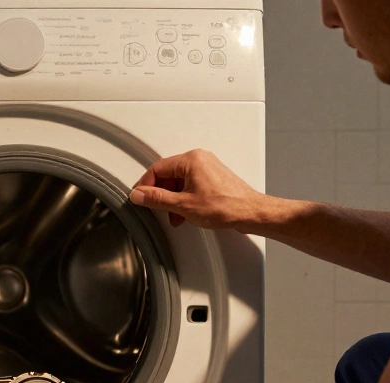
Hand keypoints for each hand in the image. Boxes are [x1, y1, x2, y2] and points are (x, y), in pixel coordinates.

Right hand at [130, 149, 269, 230]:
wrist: (250, 212)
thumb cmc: (226, 206)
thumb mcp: (183, 205)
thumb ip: (157, 199)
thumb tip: (139, 195)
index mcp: (190, 160)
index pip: (157, 169)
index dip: (145, 185)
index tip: (140, 198)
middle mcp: (199, 159)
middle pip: (168, 175)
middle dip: (161, 194)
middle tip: (156, 208)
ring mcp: (207, 167)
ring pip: (179, 181)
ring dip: (173, 199)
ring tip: (175, 216)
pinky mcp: (212, 177)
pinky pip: (190, 184)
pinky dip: (184, 198)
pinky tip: (185, 213)